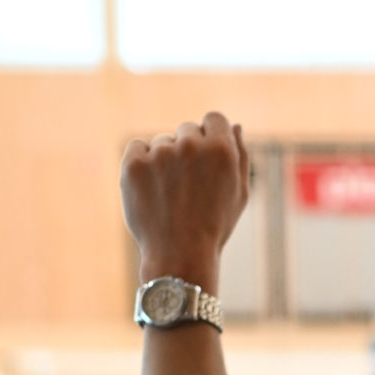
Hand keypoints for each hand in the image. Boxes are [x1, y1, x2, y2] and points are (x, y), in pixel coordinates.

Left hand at [122, 111, 250, 291]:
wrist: (180, 255)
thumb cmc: (214, 226)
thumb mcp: (239, 194)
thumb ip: (239, 155)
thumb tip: (234, 126)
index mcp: (221, 149)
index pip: (214, 119)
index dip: (211, 137)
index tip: (205, 158)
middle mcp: (191, 145)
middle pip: (187, 130)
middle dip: (188, 151)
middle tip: (188, 186)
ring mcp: (161, 153)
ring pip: (162, 142)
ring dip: (165, 161)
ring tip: (170, 195)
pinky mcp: (134, 164)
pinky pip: (138, 148)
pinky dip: (142, 163)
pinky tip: (151, 188)